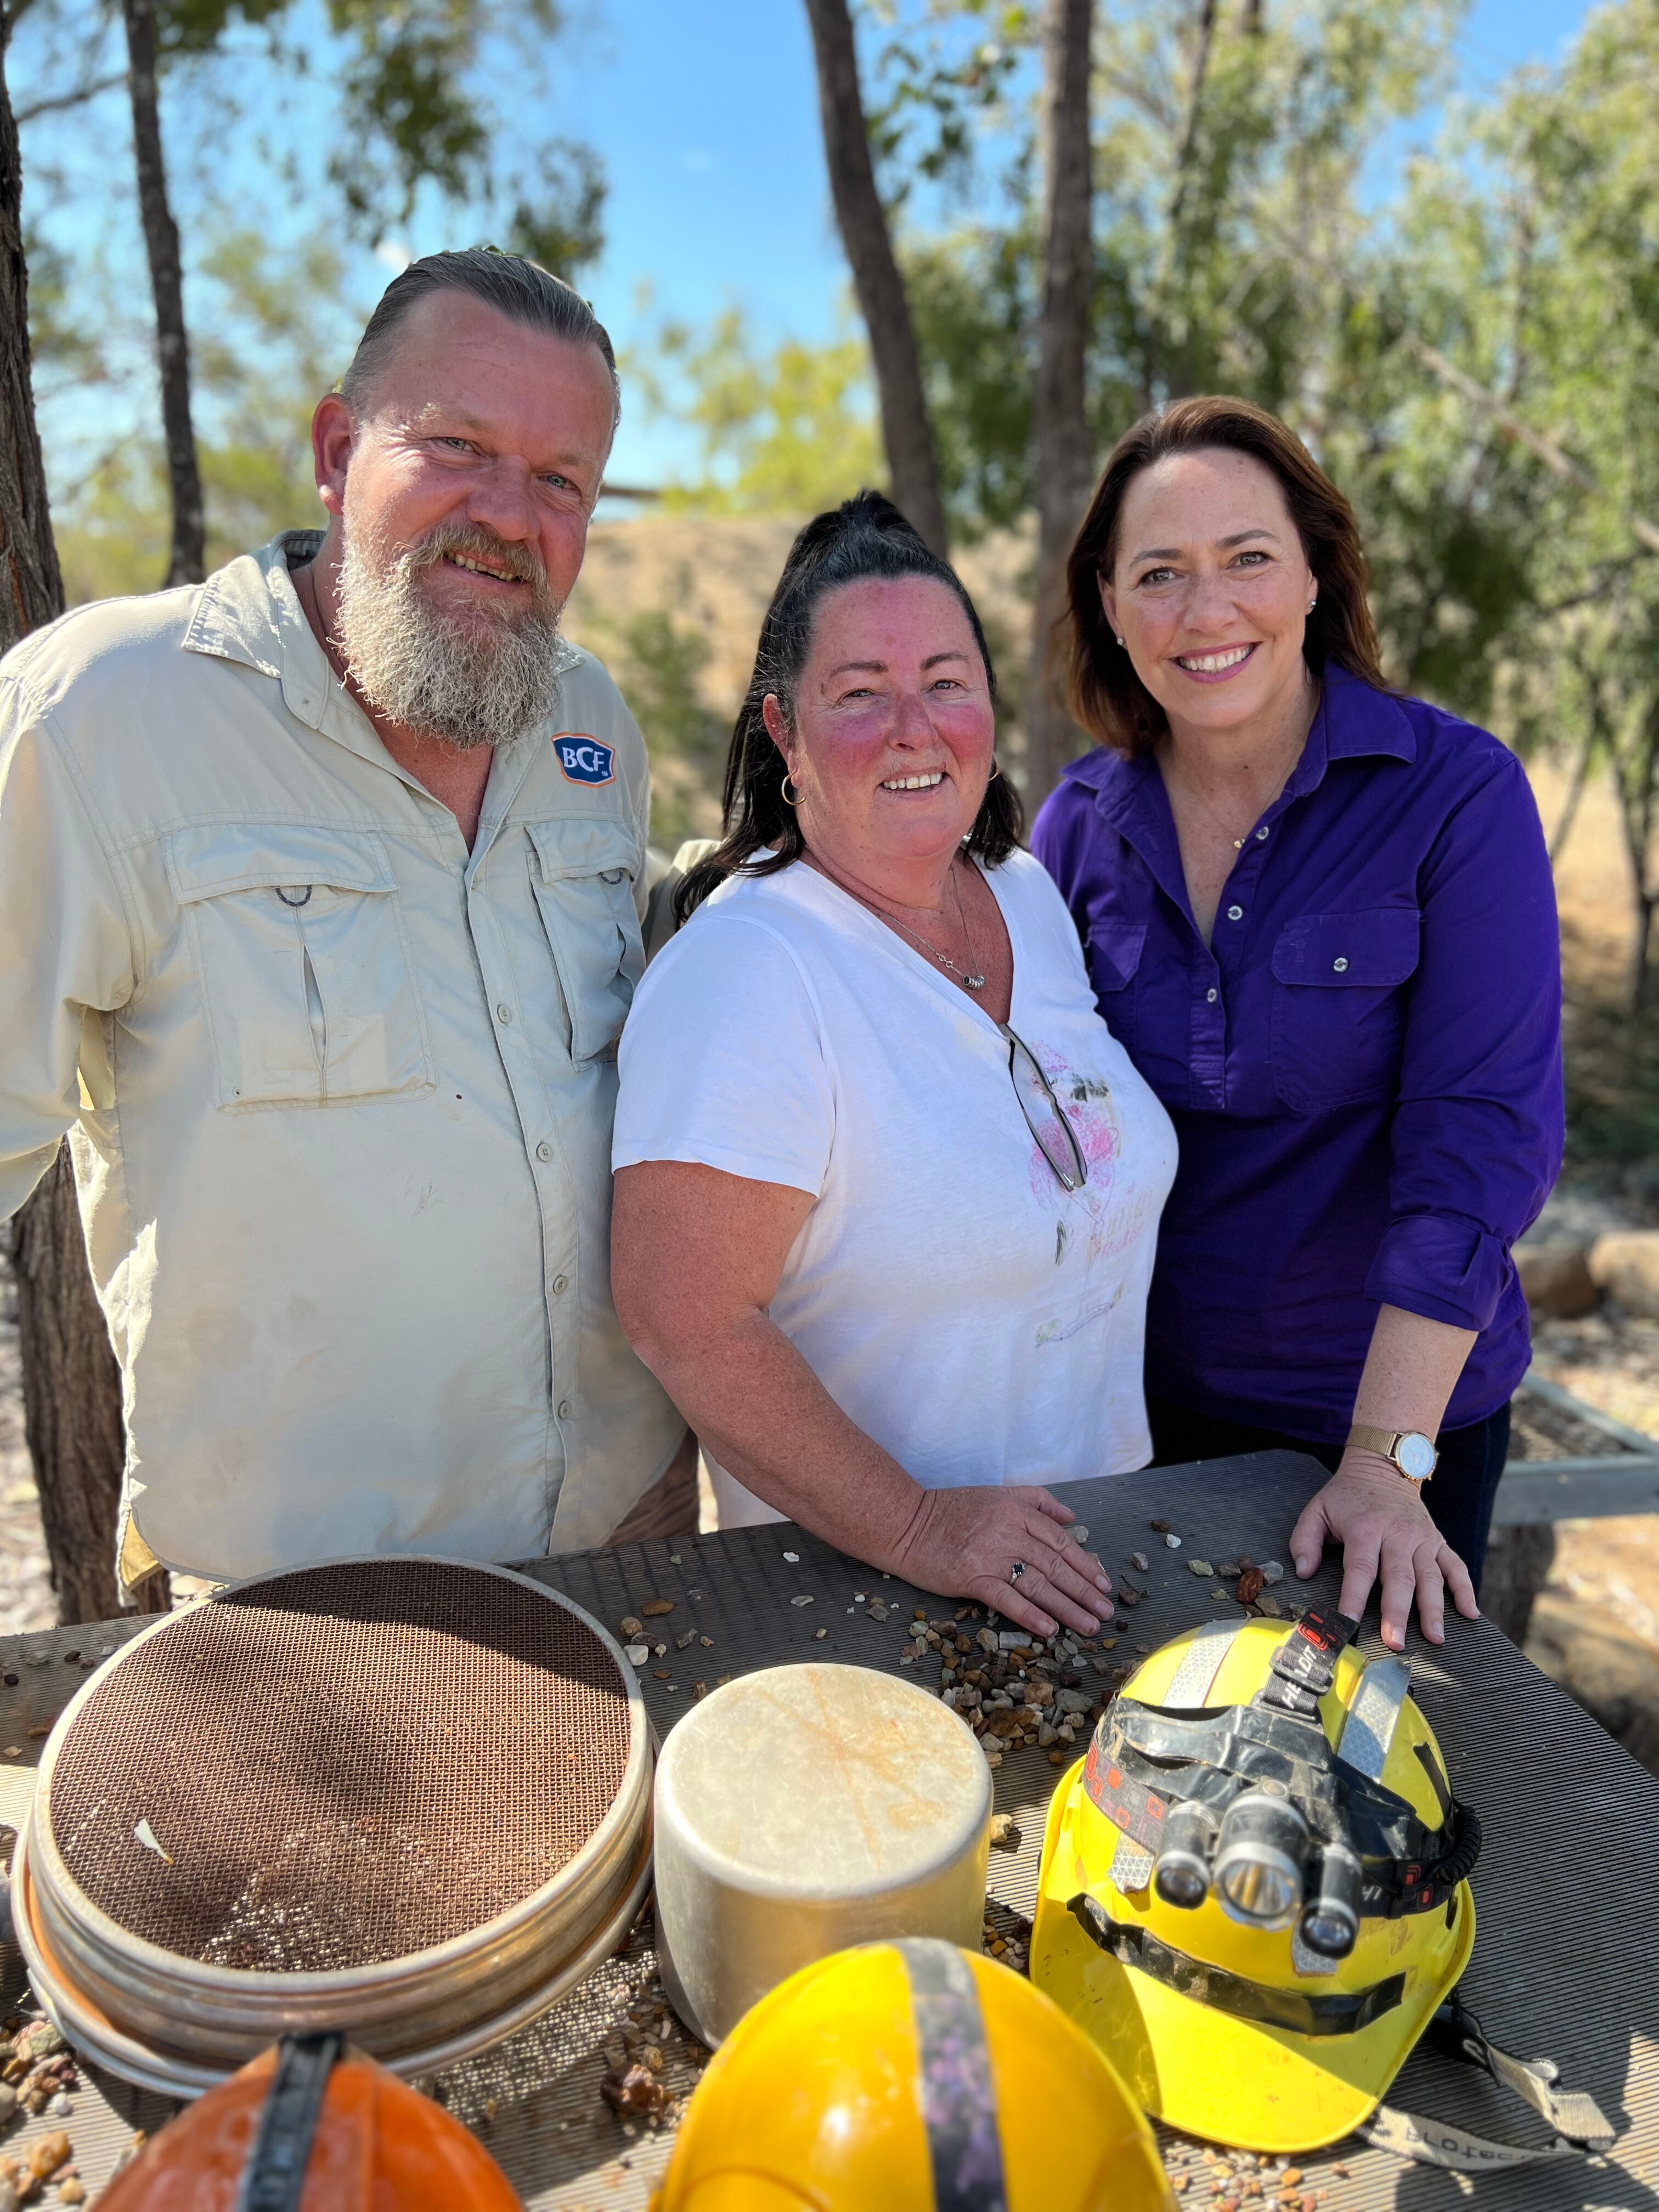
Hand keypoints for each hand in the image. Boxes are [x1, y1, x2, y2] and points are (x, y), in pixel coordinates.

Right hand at [892, 1485, 1112, 1638]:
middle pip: (1054, 1566)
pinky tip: (1048, 1629)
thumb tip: (1071, 1517)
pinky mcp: (970, 1578)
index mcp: (1016, 1512)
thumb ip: (1036, 1500)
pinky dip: (1030, 1615)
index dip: (1084, 1564)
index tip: (1102, 1584)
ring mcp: (989, 1556)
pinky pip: (1007, 1599)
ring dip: (1066, 1608)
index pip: (1060, 1541)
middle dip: (1083, 1591)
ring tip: (1087, 1626)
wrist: (905, 1522)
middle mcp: (1008, 1532)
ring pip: (1037, 1585)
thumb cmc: (949, 1510)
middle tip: (1104, 1612)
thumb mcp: (996, 1494)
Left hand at [1288, 1449, 1478, 1649]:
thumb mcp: (1317, 1510)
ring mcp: (1422, 1539)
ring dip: (1434, 1610)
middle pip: (1399, 1578)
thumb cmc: (1347, 1497)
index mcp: (1365, 1528)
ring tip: (1435, 1638)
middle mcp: (1397, 1535)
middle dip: (1398, 1613)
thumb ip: (1304, 1541)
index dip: (1354, 1596)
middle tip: (1396, 1642)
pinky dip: (1466, 1590)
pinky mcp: (1438, 1541)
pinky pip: (1456, 1567)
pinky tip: (1470, 1614)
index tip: (1350, 1621)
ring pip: (1431, 1577)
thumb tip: (1303, 1571)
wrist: (1384, 1469)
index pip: (1360, 1568)